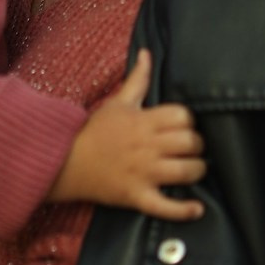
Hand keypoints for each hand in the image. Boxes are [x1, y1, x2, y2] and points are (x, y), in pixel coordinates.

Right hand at [48, 49, 205, 220]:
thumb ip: (137, 79)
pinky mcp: (137, 197)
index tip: (186, 126)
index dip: (190, 121)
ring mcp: (143, 173)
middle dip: (197, 145)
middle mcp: (146, 146)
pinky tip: (197, 208)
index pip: (183, 116)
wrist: (67, 161)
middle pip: (189, 143)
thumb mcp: (117, 102)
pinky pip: (166, 207)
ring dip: (197, 170)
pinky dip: (184, 210)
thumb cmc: (95, 130)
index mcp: (143, 121)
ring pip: (185, 172)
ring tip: (194, 169)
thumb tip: (147, 53)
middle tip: (192, 148)